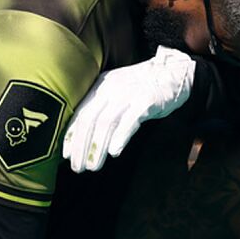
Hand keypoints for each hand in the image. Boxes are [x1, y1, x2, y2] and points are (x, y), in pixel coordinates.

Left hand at [62, 46, 195, 172]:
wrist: (174, 71)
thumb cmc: (142, 87)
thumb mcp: (117, 91)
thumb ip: (101, 109)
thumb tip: (82, 137)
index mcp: (100, 86)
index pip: (80, 113)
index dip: (71, 135)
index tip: (65, 155)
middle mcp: (111, 88)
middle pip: (89, 120)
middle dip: (80, 146)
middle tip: (76, 167)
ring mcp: (128, 93)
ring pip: (106, 123)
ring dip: (97, 147)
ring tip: (92, 166)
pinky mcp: (146, 100)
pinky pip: (130, 120)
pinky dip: (120, 137)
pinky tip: (114, 152)